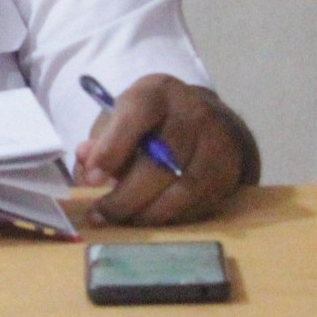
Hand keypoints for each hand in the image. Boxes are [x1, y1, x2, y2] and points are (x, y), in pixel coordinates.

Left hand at [74, 74, 253, 225]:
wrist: (208, 121)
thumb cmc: (154, 122)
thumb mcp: (125, 118)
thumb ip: (103, 142)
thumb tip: (86, 163)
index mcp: (158, 93)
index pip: (137, 114)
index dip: (113, 148)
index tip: (91, 178)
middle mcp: (193, 113)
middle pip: (162, 160)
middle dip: (127, 195)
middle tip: (102, 214)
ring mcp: (217, 142)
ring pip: (185, 187)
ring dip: (149, 213)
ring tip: (123, 223)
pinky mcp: (230, 171)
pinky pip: (201, 203)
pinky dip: (173, 217)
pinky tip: (151, 222)